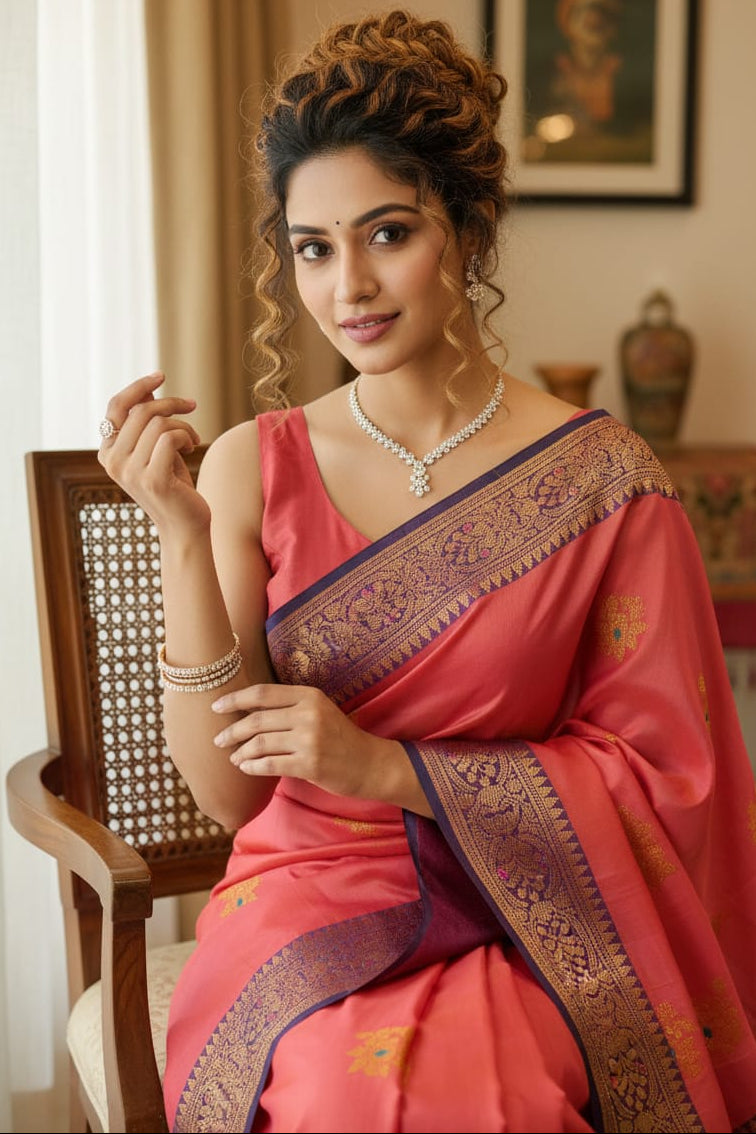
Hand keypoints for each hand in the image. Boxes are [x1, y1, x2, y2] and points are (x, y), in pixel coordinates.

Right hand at [98, 372, 207, 534]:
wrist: (185, 526)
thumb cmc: (174, 486)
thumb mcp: (156, 448)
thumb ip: (147, 424)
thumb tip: (147, 391)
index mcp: (107, 452)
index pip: (116, 406)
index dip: (138, 387)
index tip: (160, 375)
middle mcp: (112, 461)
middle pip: (142, 411)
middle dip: (171, 404)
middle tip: (191, 407)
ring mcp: (129, 472)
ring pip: (159, 423)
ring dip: (183, 426)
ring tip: (192, 439)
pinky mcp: (151, 479)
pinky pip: (170, 438)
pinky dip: (186, 437)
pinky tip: (192, 448)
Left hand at [212, 683, 393, 801]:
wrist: (369, 763)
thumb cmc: (339, 738)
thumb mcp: (319, 711)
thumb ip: (289, 707)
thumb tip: (247, 710)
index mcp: (309, 695)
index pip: (263, 693)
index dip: (235, 699)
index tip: (216, 707)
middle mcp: (309, 714)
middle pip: (257, 720)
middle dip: (232, 731)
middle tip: (218, 740)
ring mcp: (310, 740)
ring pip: (260, 744)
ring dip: (240, 752)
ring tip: (233, 758)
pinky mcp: (310, 764)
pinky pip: (270, 765)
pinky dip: (252, 767)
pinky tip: (246, 768)